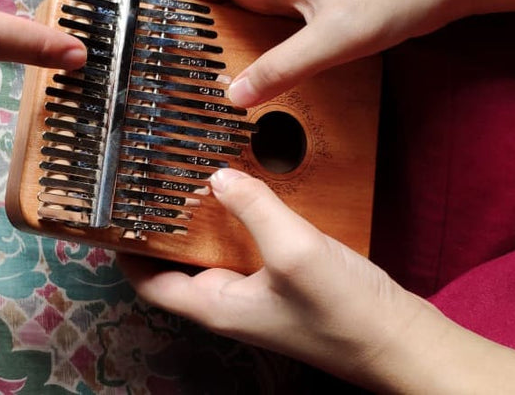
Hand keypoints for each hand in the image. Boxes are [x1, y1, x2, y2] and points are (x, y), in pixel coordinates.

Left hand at [117, 168, 439, 387]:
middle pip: (177, 261)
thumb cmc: (345, 314)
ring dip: (203, 217)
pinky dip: (241, 219)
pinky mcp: (283, 281)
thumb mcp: (294, 252)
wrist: (401, 342)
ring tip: (194, 173)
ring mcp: (256, 292)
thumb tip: (218, 176)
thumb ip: (253, 209)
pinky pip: (247, 246)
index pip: (147, 281)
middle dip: (164, 223)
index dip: (124, 250)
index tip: (113, 211)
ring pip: (213, 250)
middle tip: (154, 178)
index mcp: (215, 305)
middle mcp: (228, 301)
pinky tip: (250, 189)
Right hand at [123, 0, 464, 106]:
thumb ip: (283, 68)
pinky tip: (228, 79)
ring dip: (193, 33)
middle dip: (162, 13)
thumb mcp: (336, 38)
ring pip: (217, 8)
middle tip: (140, 55)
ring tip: (172, 75)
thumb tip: (230, 99)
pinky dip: (225, 46)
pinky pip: (243, 25)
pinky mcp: (294, 12)